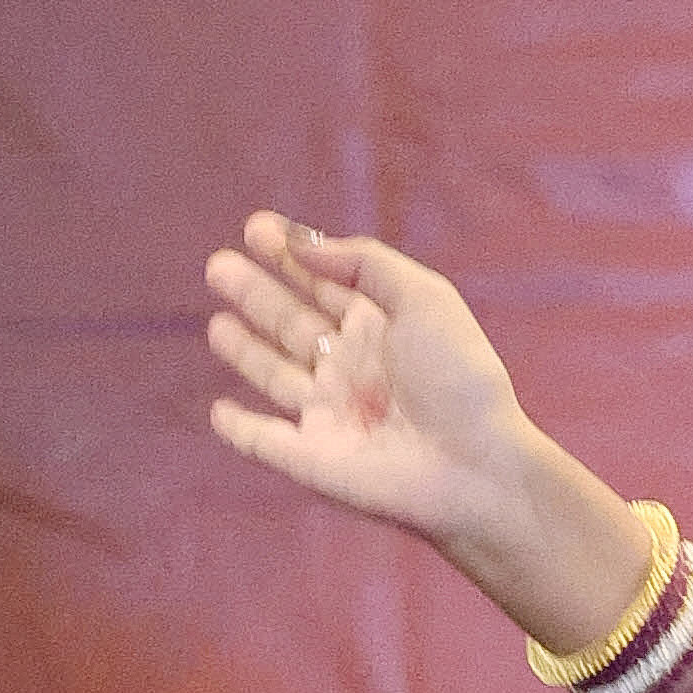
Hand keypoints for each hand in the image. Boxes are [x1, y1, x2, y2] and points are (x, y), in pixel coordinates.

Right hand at [201, 213, 549, 583]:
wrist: (475, 465)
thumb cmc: (458, 378)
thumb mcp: (424, 297)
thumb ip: (365, 263)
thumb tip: (302, 243)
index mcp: (380, 330)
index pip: (327, 286)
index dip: (292, 257)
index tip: (256, 227)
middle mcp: (352, 370)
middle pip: (293, 326)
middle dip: (256, 296)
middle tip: (218, 265)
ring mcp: (330, 415)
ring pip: (276, 377)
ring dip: (245, 352)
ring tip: (217, 325)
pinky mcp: (311, 460)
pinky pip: (265, 442)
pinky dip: (241, 429)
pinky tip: (220, 411)